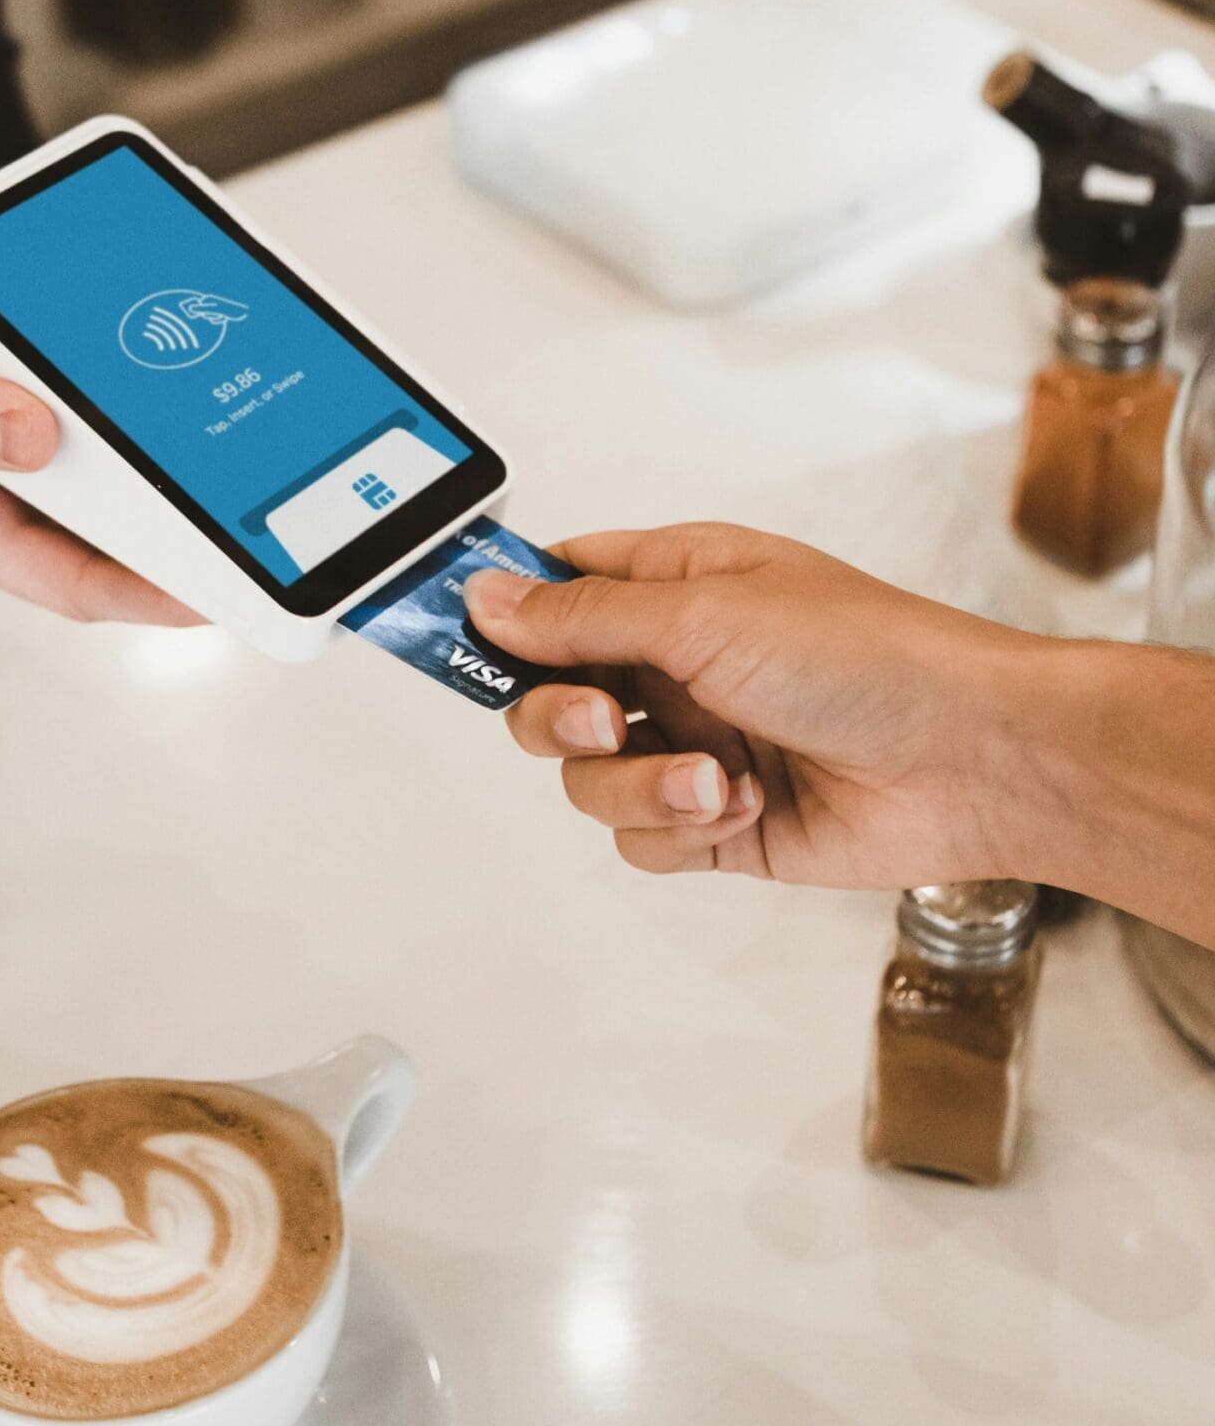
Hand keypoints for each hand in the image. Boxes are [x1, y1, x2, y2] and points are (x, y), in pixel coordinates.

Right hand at [0, 253, 195, 625]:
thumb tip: (35, 431)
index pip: (76, 582)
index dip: (155, 595)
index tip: (228, 592)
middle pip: (108, 522)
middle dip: (182, 517)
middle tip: (261, 497)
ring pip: (98, 450)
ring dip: (153, 436)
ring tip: (230, 416)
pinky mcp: (2, 377)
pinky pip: (70, 382)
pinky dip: (109, 365)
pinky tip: (152, 339)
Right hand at [464, 525, 1043, 889]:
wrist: (972, 760)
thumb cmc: (870, 656)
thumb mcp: (706, 615)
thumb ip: (582, 617)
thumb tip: (485, 596)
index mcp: (674, 586)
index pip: (553, 590)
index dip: (502, 614)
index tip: (452, 635)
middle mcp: (676, 663)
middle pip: (549, 697)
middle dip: (561, 720)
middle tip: (605, 721)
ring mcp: (695, 743)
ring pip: (588, 780)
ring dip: (639, 786)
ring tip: (713, 777)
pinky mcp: (719, 823)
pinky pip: (639, 839)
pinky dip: (675, 829)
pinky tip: (739, 806)